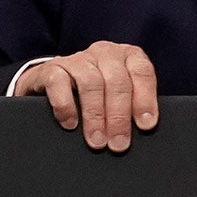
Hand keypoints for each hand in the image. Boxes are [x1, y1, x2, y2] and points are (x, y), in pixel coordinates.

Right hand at [12, 41, 158, 151]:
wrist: (53, 83)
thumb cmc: (97, 94)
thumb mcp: (119, 95)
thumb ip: (133, 105)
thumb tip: (143, 130)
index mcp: (128, 56)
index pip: (142, 72)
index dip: (145, 99)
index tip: (145, 125)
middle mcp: (104, 52)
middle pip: (117, 81)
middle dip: (119, 116)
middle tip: (118, 144)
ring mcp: (77, 58)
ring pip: (91, 82)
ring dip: (95, 115)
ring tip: (97, 140)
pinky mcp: (51, 68)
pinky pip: (59, 82)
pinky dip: (66, 105)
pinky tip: (70, 123)